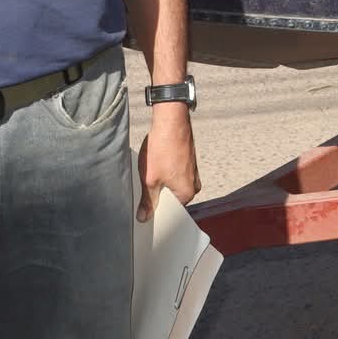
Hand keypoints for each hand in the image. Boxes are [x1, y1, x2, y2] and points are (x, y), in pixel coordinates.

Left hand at [136, 106, 199, 221]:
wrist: (172, 121)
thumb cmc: (163, 148)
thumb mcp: (150, 179)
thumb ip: (147, 201)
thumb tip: (144, 217)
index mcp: (187, 193)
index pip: (170, 211)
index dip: (155, 210)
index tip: (143, 208)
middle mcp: (193, 184)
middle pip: (172, 198)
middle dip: (157, 194)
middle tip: (144, 187)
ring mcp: (192, 172)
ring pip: (173, 184)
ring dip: (161, 181)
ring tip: (151, 172)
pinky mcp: (188, 162)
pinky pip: (175, 174)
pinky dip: (165, 171)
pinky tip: (156, 163)